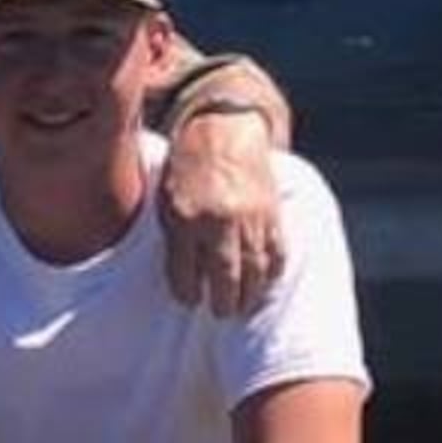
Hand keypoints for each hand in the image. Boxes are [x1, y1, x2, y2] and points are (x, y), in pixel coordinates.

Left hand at [154, 112, 285, 317]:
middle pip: (223, 275)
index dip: (186, 292)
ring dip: (250, 293)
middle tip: (221, 313)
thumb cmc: (187, 167)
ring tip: (243, 307)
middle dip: (223, 301)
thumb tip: (182, 278)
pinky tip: (265, 282)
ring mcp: (248, 217)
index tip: (190, 301)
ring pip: (254, 268)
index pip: (184, 271)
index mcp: (186, 218)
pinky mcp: (271, 212)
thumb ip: (173, 238)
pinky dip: (271, 270)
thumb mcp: (166, 200)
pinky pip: (276, 250)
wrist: (225, 129)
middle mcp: (218, 221)